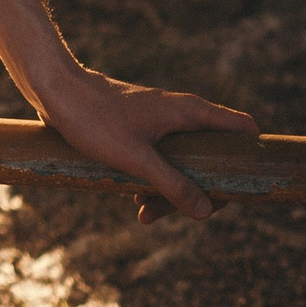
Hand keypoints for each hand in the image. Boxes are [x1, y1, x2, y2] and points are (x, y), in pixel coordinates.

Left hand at [27, 66, 257, 224]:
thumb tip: (206, 211)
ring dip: (171, 191)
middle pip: (212, 157)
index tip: (240, 189)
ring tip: (145, 213)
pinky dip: (153, 181)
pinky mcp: (141, 131)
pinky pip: (160, 160)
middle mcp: (181, 115)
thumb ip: (172, 185)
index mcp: (190, 112)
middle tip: (183, 214)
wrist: (55, 92)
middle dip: (201, 189)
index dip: (250, 159)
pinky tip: (135, 200)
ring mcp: (161, 122)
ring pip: (183, 162)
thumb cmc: (95, 119)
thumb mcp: (136, 159)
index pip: (242, 129)